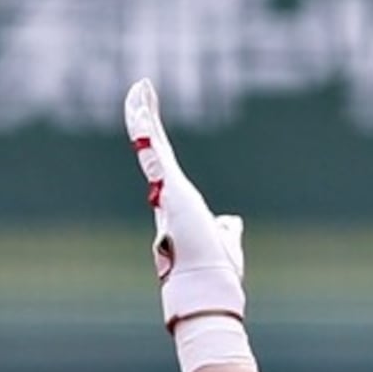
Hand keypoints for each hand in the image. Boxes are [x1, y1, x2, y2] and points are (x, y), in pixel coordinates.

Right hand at [123, 79, 245, 329]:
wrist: (205, 285)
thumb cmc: (214, 269)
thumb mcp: (223, 240)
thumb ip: (226, 227)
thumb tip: (232, 220)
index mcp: (177, 202)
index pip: (165, 164)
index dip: (159, 144)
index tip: (152, 126)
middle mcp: (166, 192)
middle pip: (154, 148)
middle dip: (147, 120)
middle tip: (142, 93)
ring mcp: (165, 187)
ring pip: (149, 143)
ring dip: (143, 113)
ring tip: (141, 87)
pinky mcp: (168, 184)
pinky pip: (152, 147)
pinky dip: (145, 124)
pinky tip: (140, 102)